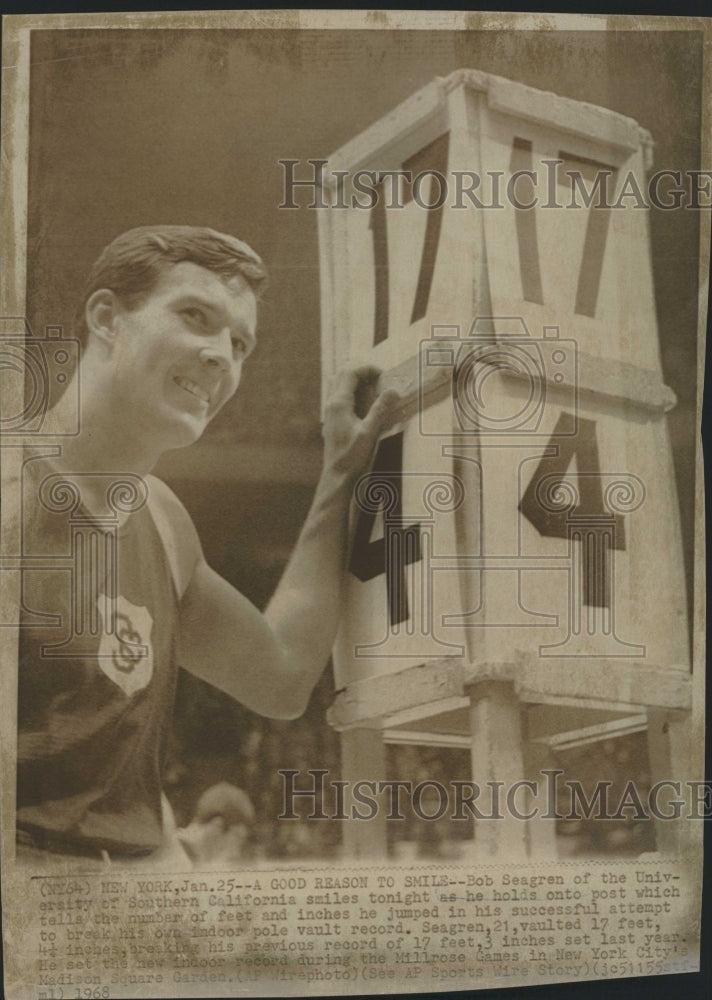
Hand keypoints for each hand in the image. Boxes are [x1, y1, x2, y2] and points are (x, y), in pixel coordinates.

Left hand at [322, 366, 400, 481]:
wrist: (337, 476)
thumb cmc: (352, 456)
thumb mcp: (370, 432)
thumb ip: (380, 409)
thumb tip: (393, 390)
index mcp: (339, 404)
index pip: (350, 373)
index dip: (367, 369)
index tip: (384, 375)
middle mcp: (331, 404)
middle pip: (343, 375)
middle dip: (362, 373)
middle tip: (380, 380)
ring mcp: (330, 412)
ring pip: (340, 386)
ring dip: (357, 382)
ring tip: (375, 390)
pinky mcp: (333, 420)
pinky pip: (341, 398)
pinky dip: (354, 393)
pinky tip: (367, 405)